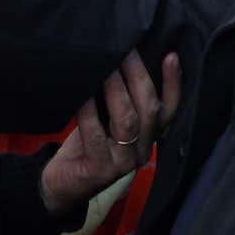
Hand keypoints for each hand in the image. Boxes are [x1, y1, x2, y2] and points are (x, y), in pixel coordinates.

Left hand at [40, 52, 180, 214]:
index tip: (171, 56)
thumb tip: (123, 58)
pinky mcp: (100, 170)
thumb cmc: (87, 143)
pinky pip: (95, 134)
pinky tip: (82, 93)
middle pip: (149, 110)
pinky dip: (89, 110)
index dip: (173, 84)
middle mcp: (142, 152)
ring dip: (116, 88)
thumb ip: (121, 99)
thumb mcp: (108, 121)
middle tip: (125, 51)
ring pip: (126, 120)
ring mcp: (122, 164)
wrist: (62, 184)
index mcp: (149, 139)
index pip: (169, 110)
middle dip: (138, 76)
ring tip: (105, 66)